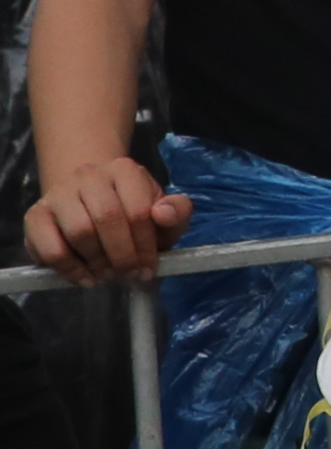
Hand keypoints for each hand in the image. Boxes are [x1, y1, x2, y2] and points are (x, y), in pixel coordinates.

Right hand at [22, 148, 186, 284]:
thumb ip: (177, 212)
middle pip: (108, 219)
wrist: (88, 201)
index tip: (148, 269)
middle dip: (122, 255)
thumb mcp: (163, 213)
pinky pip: (50, 248)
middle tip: (128, 275)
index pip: (139, 210)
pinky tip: (86, 278)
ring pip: (79, 232)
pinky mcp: (35, 215)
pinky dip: (70, 269)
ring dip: (98, 261)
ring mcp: (59, 193)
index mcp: (124, 170)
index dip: (146, 245)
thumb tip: (164, 213)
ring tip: (108, 274)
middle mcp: (89, 175)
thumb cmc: (132, 212)